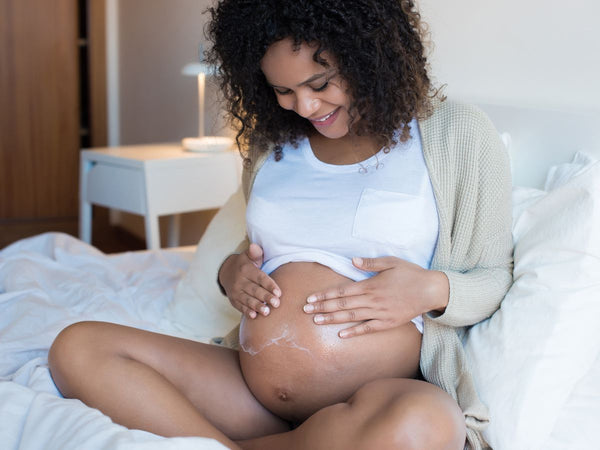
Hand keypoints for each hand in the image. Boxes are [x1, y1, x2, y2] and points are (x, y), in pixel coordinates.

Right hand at [218, 243, 280, 318]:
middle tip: (277, 303)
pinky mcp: (233, 300)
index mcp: (246, 270)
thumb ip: (255, 253)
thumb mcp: (248, 256)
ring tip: (267, 312)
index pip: (260, 278)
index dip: (269, 285)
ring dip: (257, 306)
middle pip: (255, 290)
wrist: (226, 272)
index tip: (279, 292)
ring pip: (248, 300)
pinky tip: (254, 316)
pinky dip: (246, 311)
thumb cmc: (244, 264)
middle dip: (266, 297)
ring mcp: (235, 291)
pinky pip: (240, 306)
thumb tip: (255, 247)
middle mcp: (240, 281)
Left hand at [303, 256, 448, 337]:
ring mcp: (380, 313)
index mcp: (371, 285)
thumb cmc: (411, 274)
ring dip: (333, 319)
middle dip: (322, 307)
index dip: (325, 295)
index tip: (310, 299)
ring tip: (317, 321)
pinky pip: (368, 328)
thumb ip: (371, 263)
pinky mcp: (388, 322)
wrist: (431, 290)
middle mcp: (373, 300)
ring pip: (352, 317)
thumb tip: (353, 260)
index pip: (342, 291)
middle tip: (305, 311)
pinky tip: (341, 335)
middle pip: (342, 305)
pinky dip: (354, 332)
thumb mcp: (391, 262)